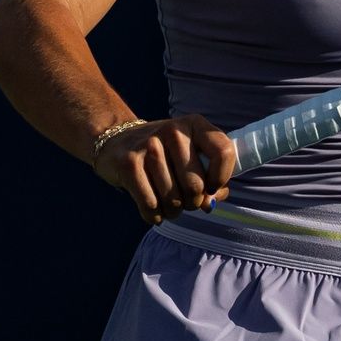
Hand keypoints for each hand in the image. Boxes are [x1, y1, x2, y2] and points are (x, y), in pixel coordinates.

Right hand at [87, 115, 234, 223]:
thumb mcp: (190, 155)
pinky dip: (155, 216)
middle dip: (192, 203)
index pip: (223, 152)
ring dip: (173, 211)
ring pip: (173, 200)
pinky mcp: (129, 163)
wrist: (117, 141)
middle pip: (195, 186)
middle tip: (185, 202)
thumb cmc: (164, 154)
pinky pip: (151, 205)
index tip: (212, 189)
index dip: (222, 178)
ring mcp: (149, 146)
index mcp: (195, 124)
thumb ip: (209, 178)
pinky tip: (154, 211)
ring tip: (169, 205)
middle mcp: (173, 131)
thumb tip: (210, 204)